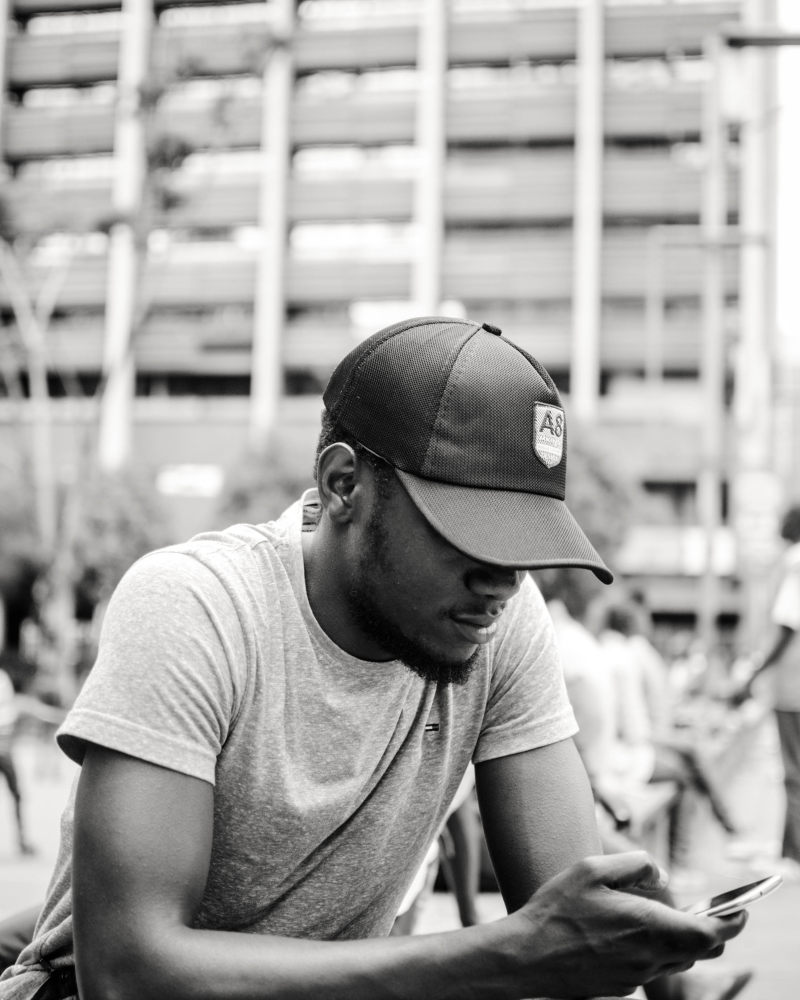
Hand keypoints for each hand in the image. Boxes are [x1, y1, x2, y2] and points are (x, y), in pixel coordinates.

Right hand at [506, 851, 745, 998]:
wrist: (526, 958)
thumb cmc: (556, 910)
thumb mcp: (591, 868)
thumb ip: (634, 865)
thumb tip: (660, 874)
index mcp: (650, 927)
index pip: (711, 933)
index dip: (732, 921)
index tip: (741, 909)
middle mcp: (650, 957)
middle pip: (700, 950)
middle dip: (710, 930)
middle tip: (708, 909)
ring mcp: (637, 977)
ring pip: (677, 960)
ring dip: (682, 941)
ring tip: (664, 917)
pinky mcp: (622, 987)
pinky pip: (652, 968)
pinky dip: (655, 950)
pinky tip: (629, 933)